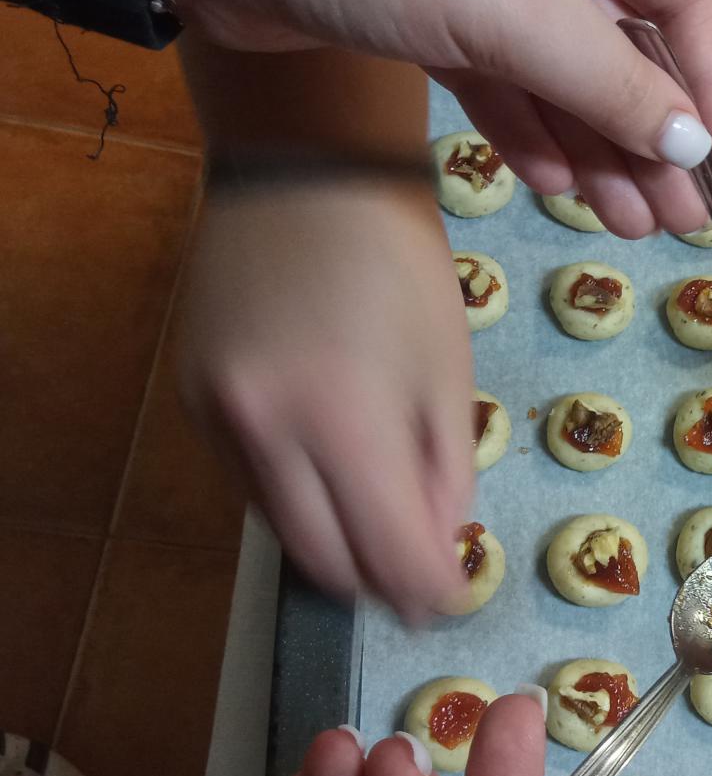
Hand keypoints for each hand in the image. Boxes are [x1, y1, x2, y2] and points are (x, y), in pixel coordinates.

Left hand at [153, 0, 711, 236]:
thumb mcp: (515, 7)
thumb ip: (612, 85)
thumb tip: (697, 152)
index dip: (707, 83)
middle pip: (621, 40)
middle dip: (651, 133)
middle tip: (680, 222)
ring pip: (558, 71)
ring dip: (593, 147)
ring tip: (628, 226)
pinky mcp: (422, 11)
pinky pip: (497, 80)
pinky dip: (526, 133)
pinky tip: (555, 189)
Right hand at [174, 173, 472, 621]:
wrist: (303, 176)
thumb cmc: (399, 264)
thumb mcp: (448, 368)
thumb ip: (445, 470)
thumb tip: (438, 550)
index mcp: (342, 417)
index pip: (388, 550)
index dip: (429, 589)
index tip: (454, 599)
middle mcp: (264, 431)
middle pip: (325, 559)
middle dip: (380, 579)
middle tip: (420, 577)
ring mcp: (218, 420)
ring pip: (283, 529)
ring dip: (338, 543)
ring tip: (384, 523)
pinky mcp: (192, 406)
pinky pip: (252, 485)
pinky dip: (299, 497)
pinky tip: (333, 473)